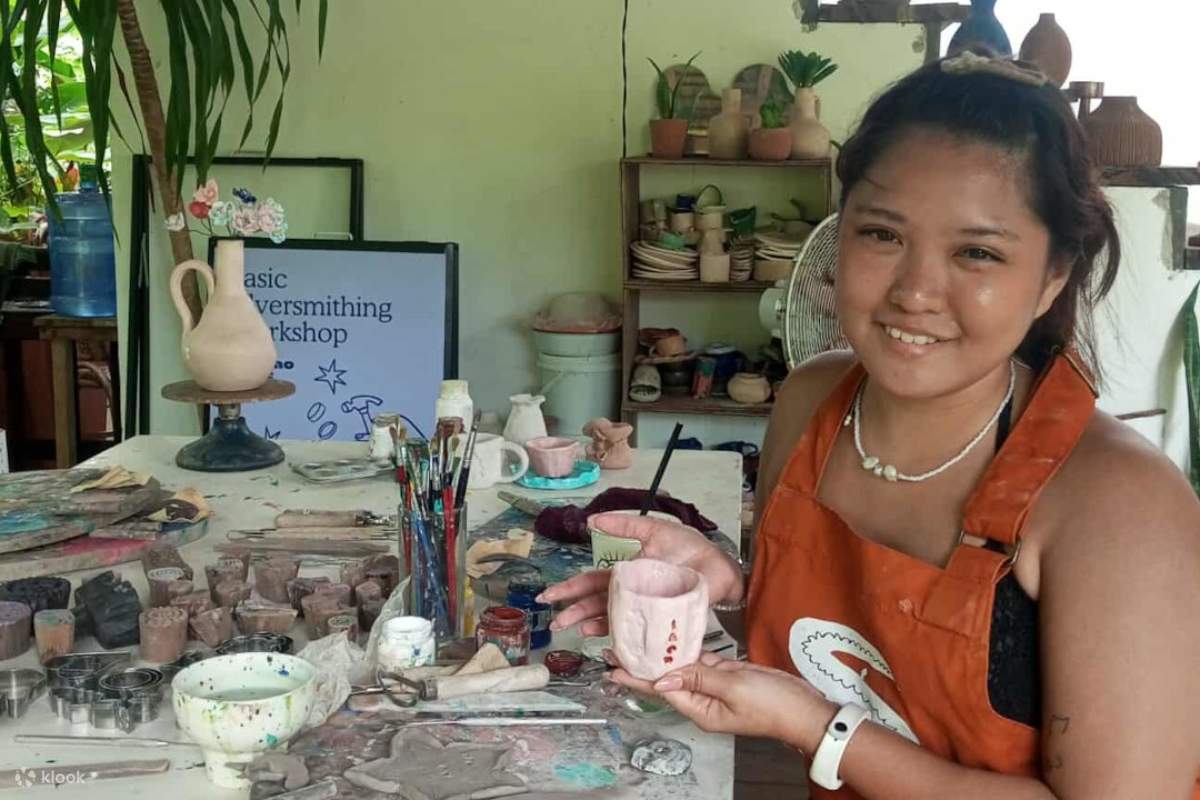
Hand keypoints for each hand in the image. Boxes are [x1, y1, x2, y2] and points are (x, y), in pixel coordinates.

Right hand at [538, 511, 742, 636]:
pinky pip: (639, 632)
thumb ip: (625, 524)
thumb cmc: (691, 550)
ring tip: (576, 631)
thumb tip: (593, 519)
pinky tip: (610, 643)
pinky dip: (623, 639)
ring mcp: (645, 609)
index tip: (549, 596)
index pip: (592, 582)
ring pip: (613, 620)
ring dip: (593, 626)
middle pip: (597, 604)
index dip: (570, 589)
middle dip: (574, 613)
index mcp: (627, 574)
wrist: (720, 568)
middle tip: (556, 622)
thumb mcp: (655, 531)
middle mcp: (632, 595)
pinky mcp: (662, 620)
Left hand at [611, 652, 835, 753]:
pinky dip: (687, 649)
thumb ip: (697, 678)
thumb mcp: (733, 687)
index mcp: (700, 709)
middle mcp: (702, 700)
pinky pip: (700, 662)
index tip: (611, 668)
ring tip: (637, 638)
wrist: (806, 709)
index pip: (660, 690)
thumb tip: (662, 678)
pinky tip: (673, 637)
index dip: (635, 678)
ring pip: (682, 668)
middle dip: (642, 664)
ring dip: (662, 655)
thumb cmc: (773, 704)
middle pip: (665, 680)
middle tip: (616, 647)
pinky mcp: (727, 676)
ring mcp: (714, 688)